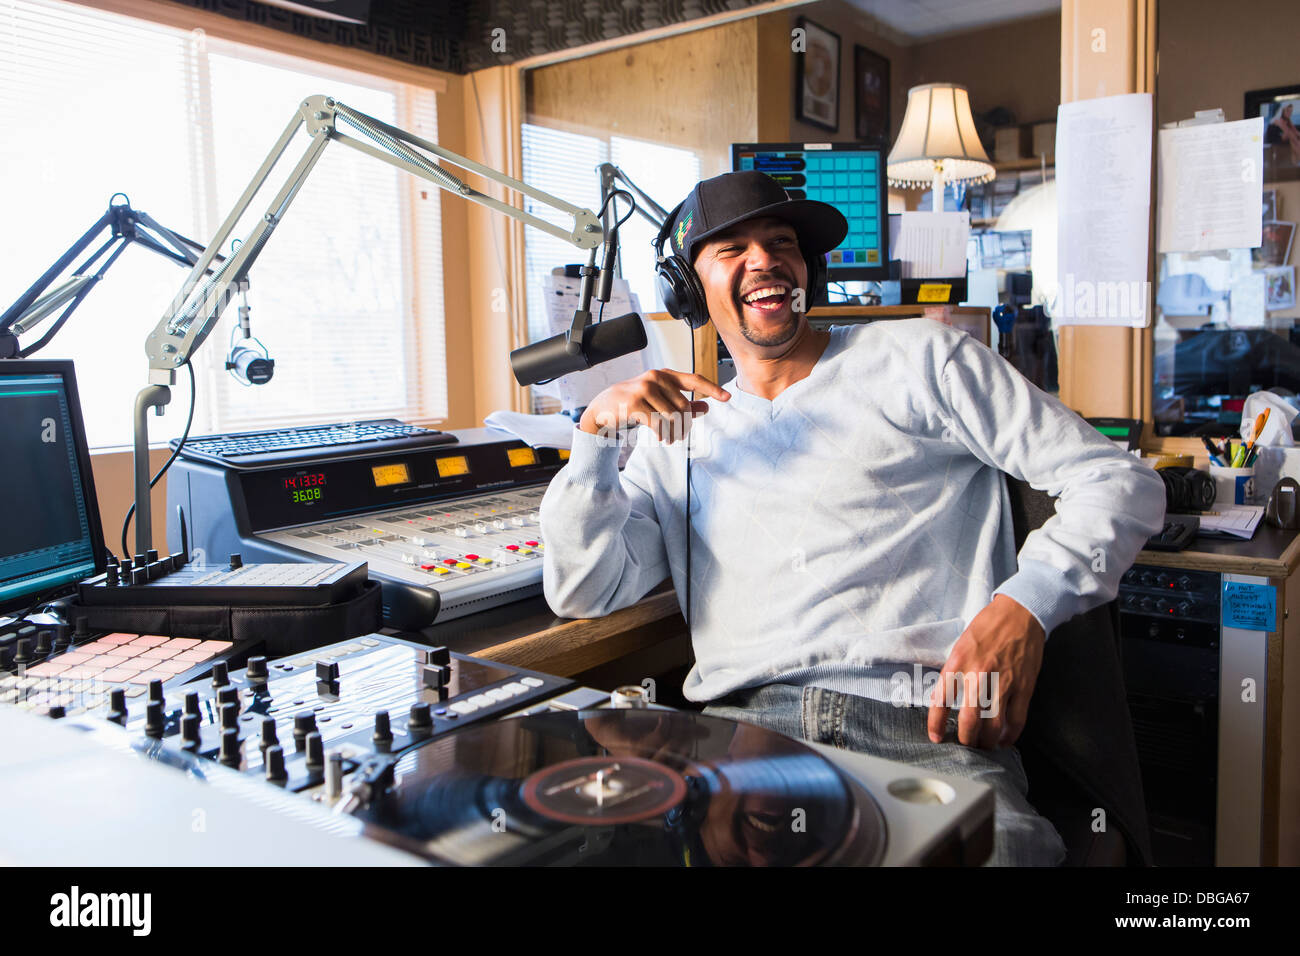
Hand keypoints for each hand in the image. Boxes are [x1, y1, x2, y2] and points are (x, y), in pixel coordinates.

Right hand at [578, 368, 729, 442]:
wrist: (604, 407)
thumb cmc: (635, 402)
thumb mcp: (660, 400)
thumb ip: (683, 403)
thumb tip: (706, 406)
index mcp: (665, 374)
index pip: (694, 380)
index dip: (712, 389)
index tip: (727, 397)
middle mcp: (655, 377)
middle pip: (684, 405)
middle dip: (685, 424)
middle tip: (681, 435)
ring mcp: (644, 389)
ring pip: (672, 416)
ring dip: (674, 432)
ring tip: (671, 438)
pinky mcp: (635, 403)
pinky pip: (659, 423)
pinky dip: (663, 434)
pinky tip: (662, 437)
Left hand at [926, 594, 1045, 749]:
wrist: (1020, 613)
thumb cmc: (987, 628)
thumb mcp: (961, 646)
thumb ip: (953, 672)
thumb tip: (943, 699)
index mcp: (959, 662)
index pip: (941, 700)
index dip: (936, 724)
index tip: (936, 737)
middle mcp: (980, 675)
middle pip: (970, 720)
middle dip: (966, 739)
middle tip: (964, 744)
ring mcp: (1004, 683)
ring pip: (994, 725)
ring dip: (987, 741)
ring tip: (983, 745)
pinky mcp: (1025, 687)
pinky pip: (1017, 720)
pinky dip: (1010, 735)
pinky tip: (1004, 740)